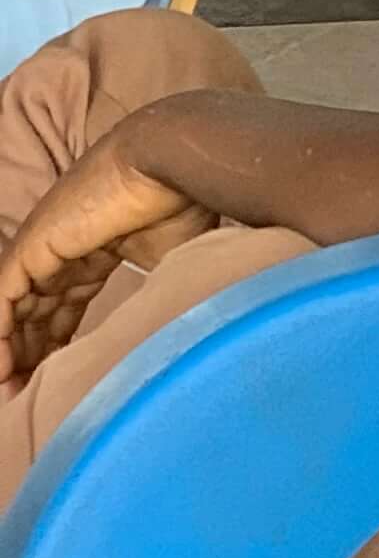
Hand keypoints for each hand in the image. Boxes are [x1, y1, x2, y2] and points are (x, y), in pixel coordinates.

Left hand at [0, 127, 214, 380]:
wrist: (172, 160)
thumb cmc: (182, 201)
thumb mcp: (172, 260)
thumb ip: (159, 291)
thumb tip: (171, 327)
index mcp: (95, 249)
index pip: (66, 305)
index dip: (59, 343)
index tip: (61, 379)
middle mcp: (63, 249)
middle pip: (37, 313)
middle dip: (32, 355)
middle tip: (28, 398)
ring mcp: (44, 246)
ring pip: (15, 311)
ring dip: (13, 353)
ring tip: (13, 394)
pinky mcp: (33, 247)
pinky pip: (3, 300)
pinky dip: (1, 336)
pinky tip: (2, 370)